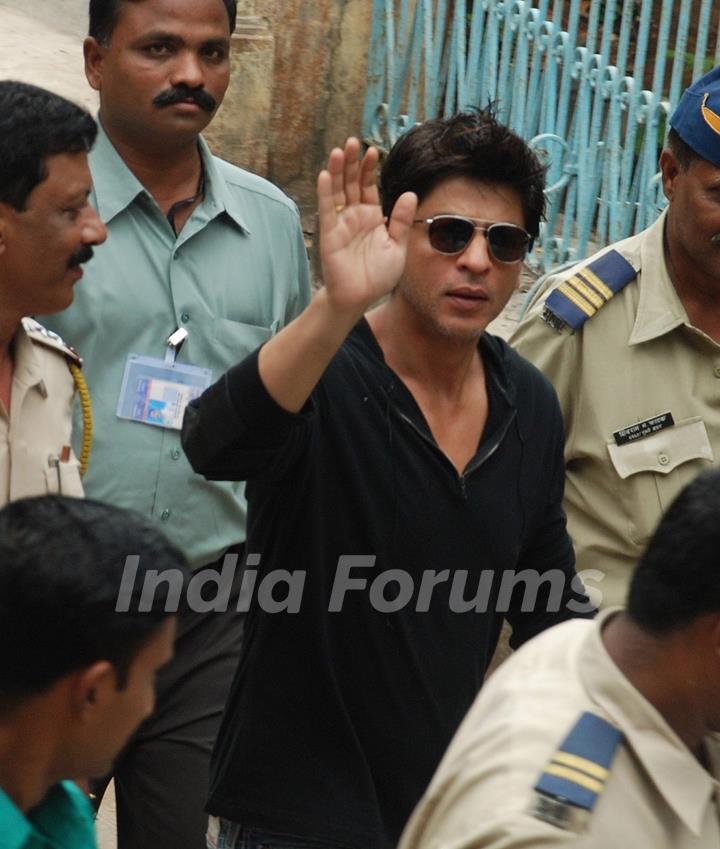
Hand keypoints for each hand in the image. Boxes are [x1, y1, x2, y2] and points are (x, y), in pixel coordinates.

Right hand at [318, 137, 416, 314]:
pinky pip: (327, 210)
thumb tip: (409, 194)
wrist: (359, 297)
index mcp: (372, 217)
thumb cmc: (377, 276)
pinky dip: (326, 193)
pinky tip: (325, 175)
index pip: (368, 187)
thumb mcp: (397, 246)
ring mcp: (341, 223)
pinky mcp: (330, 234)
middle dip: (351, 163)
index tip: (372, 150)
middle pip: (351, 183)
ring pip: (337, 192)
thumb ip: (401, 221)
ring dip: (336, 171)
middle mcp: (355, 216)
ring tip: (338, 151)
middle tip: (352, 142)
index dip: (369, 169)